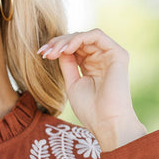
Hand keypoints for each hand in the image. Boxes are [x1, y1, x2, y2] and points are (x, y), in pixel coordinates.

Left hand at [39, 29, 146, 152]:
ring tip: (54, 52)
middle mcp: (102, 58)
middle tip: (44, 52)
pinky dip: (79, 39)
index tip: (41, 54)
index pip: (74, 49)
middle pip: (78, 40)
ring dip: (66, 41)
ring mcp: (111, 55)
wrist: (107, 123)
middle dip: (59, 43)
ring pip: (86, 36)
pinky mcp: (118, 54)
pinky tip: (66, 49)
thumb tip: (59, 50)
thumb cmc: (90, 110)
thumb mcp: (72, 84)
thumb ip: (67, 65)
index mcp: (92, 66)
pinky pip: (97, 35)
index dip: (57, 48)